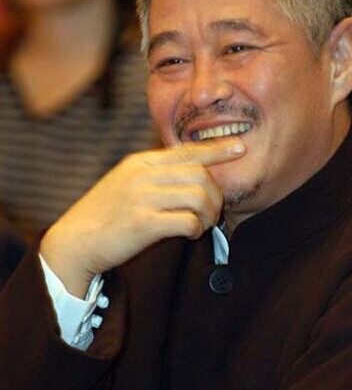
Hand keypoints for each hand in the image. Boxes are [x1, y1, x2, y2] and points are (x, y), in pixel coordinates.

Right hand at [40, 138, 245, 296]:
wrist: (74, 241)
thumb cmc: (105, 214)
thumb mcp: (126, 183)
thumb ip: (154, 175)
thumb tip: (192, 174)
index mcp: (140, 163)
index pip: (187, 150)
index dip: (217, 148)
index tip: (239, 148)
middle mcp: (143, 175)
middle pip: (200, 174)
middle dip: (217, 194)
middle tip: (215, 212)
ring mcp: (142, 198)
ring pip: (198, 196)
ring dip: (210, 213)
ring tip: (205, 224)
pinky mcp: (142, 223)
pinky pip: (187, 221)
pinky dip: (196, 228)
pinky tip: (190, 233)